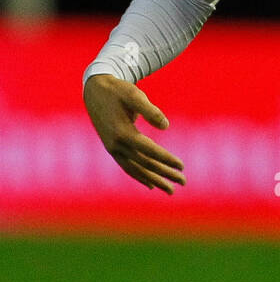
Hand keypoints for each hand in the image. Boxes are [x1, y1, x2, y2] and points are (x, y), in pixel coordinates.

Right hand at [83, 75, 184, 193]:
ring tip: (171, 191)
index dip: (166, 159)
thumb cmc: (118, 91)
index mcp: (122, 133)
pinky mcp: (112, 149)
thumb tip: (166, 127)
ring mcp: (112, 149)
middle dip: (165, 174)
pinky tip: (151, 185)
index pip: (149, 151)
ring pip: (136, 170)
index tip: (182, 166)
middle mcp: (116, 145)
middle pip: (145, 164)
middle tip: (184, 182)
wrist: (95, 91)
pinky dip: (139, 177)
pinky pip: (127, 167)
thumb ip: (150, 110)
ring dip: (155, 180)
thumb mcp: (134, 95)